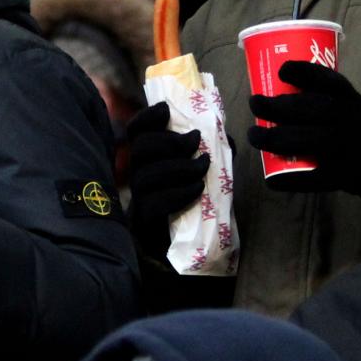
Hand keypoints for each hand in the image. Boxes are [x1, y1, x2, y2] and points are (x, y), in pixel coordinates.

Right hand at [127, 101, 209, 260]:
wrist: (196, 250)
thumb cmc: (202, 206)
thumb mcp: (213, 173)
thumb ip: (215, 153)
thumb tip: (224, 134)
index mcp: (152, 159)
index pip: (136, 132)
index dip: (146, 117)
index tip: (166, 110)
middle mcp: (139, 175)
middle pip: (139, 148)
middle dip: (168, 141)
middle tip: (194, 143)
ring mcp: (139, 199)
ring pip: (145, 175)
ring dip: (178, 167)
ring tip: (202, 168)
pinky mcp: (144, 221)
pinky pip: (153, 202)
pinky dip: (178, 192)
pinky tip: (197, 189)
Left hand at [248, 62, 360, 209]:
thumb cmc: (360, 128)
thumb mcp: (353, 105)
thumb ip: (325, 99)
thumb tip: (275, 91)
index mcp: (352, 101)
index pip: (329, 81)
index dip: (304, 72)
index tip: (281, 70)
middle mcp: (351, 121)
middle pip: (310, 110)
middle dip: (276, 106)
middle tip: (255, 103)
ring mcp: (348, 150)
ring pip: (305, 141)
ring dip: (273, 138)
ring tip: (254, 135)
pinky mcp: (343, 177)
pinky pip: (311, 179)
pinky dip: (287, 179)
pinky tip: (270, 178)